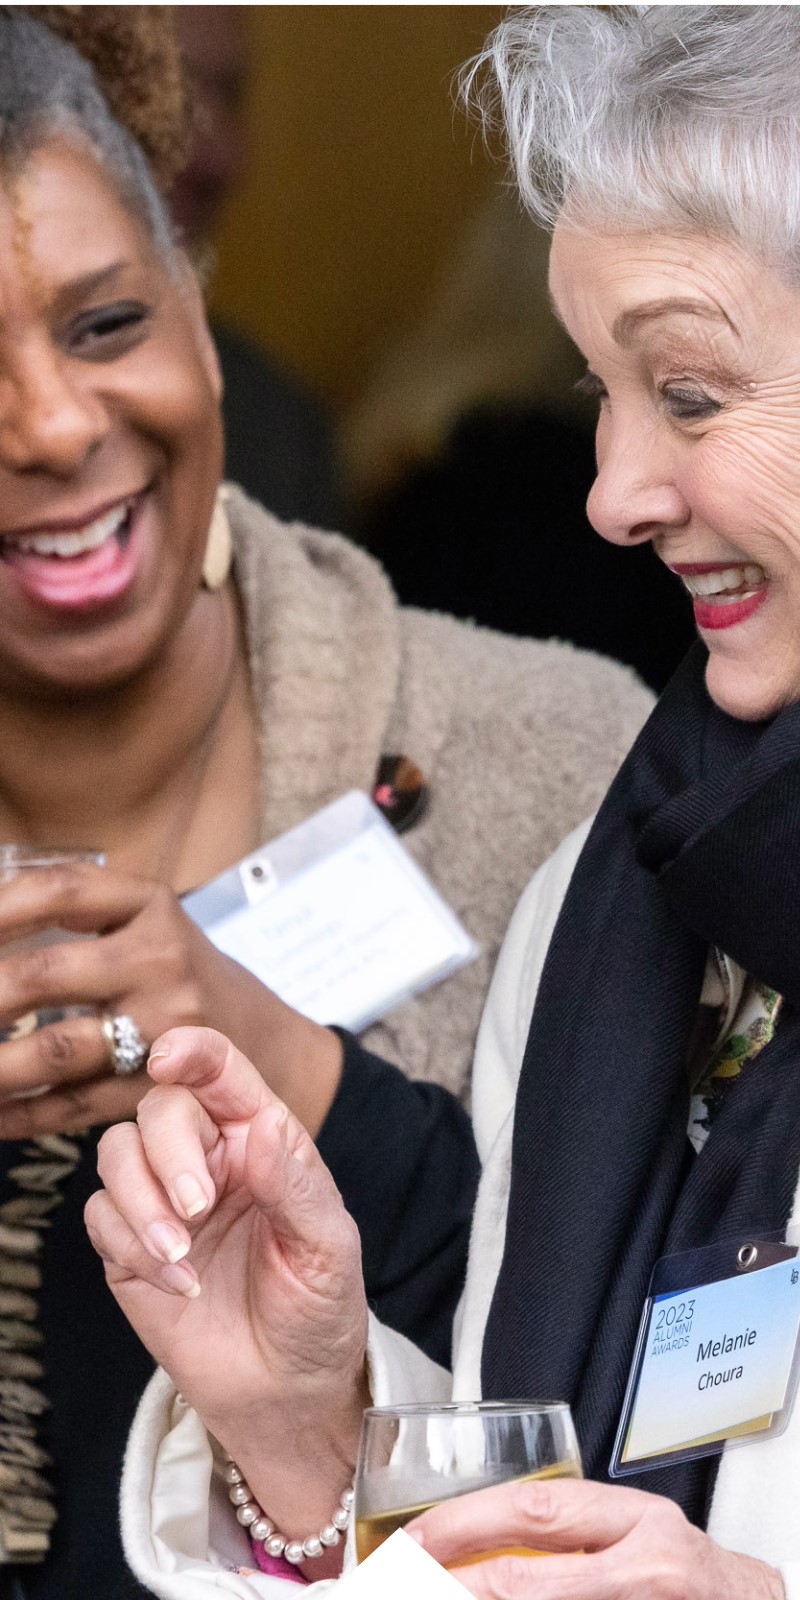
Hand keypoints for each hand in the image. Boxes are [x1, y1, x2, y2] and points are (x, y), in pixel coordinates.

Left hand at [0, 861, 341, 1136]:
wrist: (262, 1041)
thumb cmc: (178, 975)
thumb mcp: (146, 923)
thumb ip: (77, 918)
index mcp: (150, 905)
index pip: (60, 890)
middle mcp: (161, 959)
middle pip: (44, 972)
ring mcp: (165, 1026)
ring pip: (55, 1049)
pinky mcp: (162, 1086)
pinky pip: (73, 1105)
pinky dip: (19, 1114)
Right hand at [85, 1025, 368, 1536]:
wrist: (287, 1390)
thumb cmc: (318, 1307)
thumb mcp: (327, 1246)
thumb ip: (293, 1184)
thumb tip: (261, 1125)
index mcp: (261, 1138)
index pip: (223, 1073)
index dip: (194, 1052)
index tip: (169, 1058)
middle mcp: (209, 1156)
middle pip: (160, 1108)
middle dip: (169, 1153)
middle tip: (196, 1208)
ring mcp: (163, 1199)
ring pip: (117, 1153)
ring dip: (141, 1201)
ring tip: (181, 1254)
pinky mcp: (128, 1246)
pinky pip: (100, 1216)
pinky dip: (130, 1245)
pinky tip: (179, 1284)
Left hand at [406, 1477, 785, 1598]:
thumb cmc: (688, 1580)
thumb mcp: (633, 1536)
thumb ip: (568, 1535)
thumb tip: (472, 1545)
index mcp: (632, 1520)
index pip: (531, 1510)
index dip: (462, 1523)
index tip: (408, 1540)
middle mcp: (641, 1566)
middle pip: (524, 1577)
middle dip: (451, 1583)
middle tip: (399, 1582)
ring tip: (427, 1599)